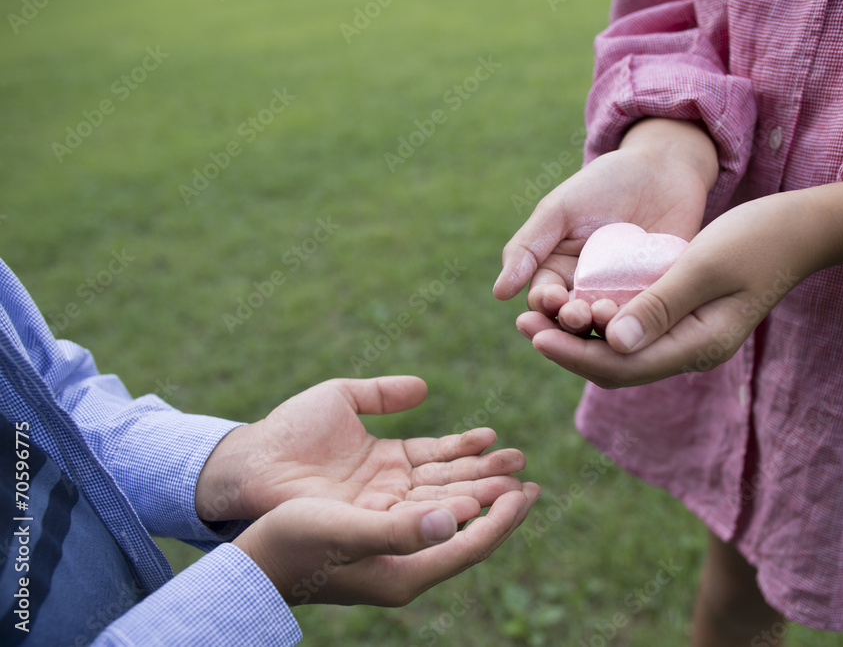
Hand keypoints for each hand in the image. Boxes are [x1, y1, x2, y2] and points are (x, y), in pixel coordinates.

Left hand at [195, 376, 527, 522]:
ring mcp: (381, 507)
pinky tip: (474, 503)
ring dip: (477, 493)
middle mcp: (390, 486)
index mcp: (388, 457)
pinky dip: (445, 510)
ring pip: (439, 500)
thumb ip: (382, 393)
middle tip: (524, 468)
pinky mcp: (369, 524)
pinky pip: (415, 518)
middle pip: (448, 479)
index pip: (439, 454)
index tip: (499, 439)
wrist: (249, 464)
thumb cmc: (288, 430)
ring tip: (514, 487)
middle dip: (486, 474)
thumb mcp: (340, 398)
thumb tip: (424, 387)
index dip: (469, 448)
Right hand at [233, 485, 538, 605]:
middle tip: (528, 477)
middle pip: (467, 531)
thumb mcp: (345, 532)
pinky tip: (456, 459)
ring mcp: (393, 545)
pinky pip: (424, 502)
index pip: (471, 547)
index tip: (527, 490)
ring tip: (504, 463)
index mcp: (406, 572)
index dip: (503, 520)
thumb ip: (399, 531)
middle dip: (498, 501)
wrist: (253, 556)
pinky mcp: (378, 526)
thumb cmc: (293, 545)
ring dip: (476, 485)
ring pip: (448, 513)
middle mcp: (405, 563)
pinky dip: (445, 480)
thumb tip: (455, 522)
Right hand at [493, 118, 718, 333]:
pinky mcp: (656, 297)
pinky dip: (638, 319)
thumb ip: (528, 247)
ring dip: (603, 326)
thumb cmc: (604, 184)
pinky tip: (637, 313)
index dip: (545, 304)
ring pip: (607, 325)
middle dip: (571, 321)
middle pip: (572, 321)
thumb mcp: (559, 209)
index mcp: (557, 272)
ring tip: (604, 314)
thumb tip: (499, 293)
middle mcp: (586, 291)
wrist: (663, 169)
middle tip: (577, 314)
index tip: (552, 298)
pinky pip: (645, 316)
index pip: (543, 299)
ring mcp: (621, 297)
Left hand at [516, 178, 842, 387]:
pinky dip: (600, 322)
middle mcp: (691, 350)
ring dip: (579, 337)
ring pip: (622, 351)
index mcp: (698, 345)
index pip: (622, 365)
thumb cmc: (759, 239)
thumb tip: (611, 342)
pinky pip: (634, 331)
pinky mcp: (685, 319)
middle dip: (568, 349)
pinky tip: (572, 304)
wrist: (800, 230)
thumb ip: (660, 304)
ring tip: (535, 317)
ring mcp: (689, 337)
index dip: (574, 353)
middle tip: (521, 326)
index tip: (535, 334)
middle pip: (616, 366)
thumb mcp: (705, 265)